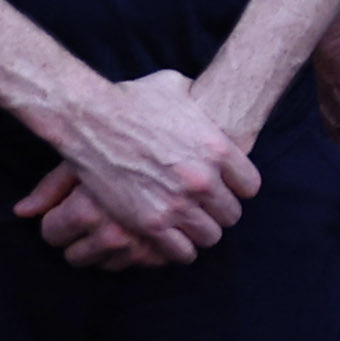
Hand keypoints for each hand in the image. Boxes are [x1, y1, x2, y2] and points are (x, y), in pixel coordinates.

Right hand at [21, 68, 259, 266]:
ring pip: (210, 236)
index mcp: (218, 148)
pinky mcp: (151, 223)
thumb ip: (200, 102)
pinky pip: (182, 251)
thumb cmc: (133, 99)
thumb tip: (207, 98)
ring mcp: (178, 204)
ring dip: (200, 231)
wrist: (90, 119)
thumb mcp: (178, 88)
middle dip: (218, 211)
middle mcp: (203, 179)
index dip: (236, 188)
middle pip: (231, 214)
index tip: (224, 187)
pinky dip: (179, 248)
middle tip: (203, 207)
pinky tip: (171, 237)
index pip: (249, 186)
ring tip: (187, 223)